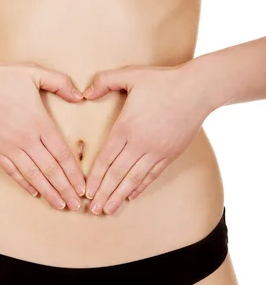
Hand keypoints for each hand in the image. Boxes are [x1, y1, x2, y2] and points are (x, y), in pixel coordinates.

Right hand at [0, 59, 85, 210]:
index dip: (74, 174)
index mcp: (40, 122)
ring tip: (60, 205)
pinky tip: (35, 193)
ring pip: (34, 176)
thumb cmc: (1, 77)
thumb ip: (60, 83)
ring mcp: (10, 147)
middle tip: (76, 205)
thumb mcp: (35, 73)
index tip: (83, 187)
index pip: (63, 154)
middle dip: (66, 190)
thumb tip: (80, 95)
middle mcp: (27, 139)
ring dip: (49, 193)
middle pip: (51, 170)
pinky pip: (13, 172)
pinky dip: (25, 184)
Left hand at [83, 62, 213, 214]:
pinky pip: (151, 175)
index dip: (95, 178)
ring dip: (119, 196)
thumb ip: (105, 81)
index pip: (106, 159)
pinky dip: (140, 187)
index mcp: (126, 127)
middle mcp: (140, 144)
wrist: (198, 90)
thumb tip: (85, 92)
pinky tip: (130, 196)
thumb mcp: (131, 74)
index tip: (87, 191)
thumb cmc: (164, 81)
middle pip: (117, 174)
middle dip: (104, 193)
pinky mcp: (169, 155)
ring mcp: (156, 151)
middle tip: (94, 209)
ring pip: (133, 179)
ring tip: (109, 210)